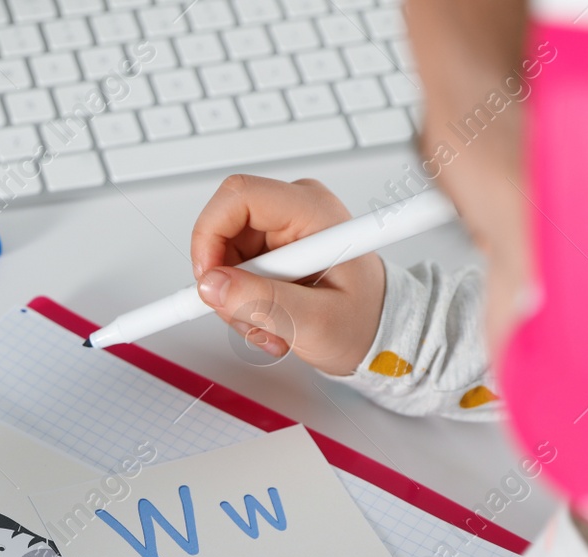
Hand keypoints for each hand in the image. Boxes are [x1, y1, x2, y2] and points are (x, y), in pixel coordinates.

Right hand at [191, 175, 386, 374]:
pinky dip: (243, 301)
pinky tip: (270, 320)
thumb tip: (212, 285)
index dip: (210, 234)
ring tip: (269, 328)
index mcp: (313, 211)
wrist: (380, 329)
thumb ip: (263, 302)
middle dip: (226, 282)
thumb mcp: (315, 322)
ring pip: (226, 255)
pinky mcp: (275, 248)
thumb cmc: (365, 320)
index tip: (207, 279)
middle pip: (226, 230)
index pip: (240, 196)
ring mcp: (284, 228)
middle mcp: (296, 210)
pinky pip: (236, 269)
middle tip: (246, 317)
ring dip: (236, 300)